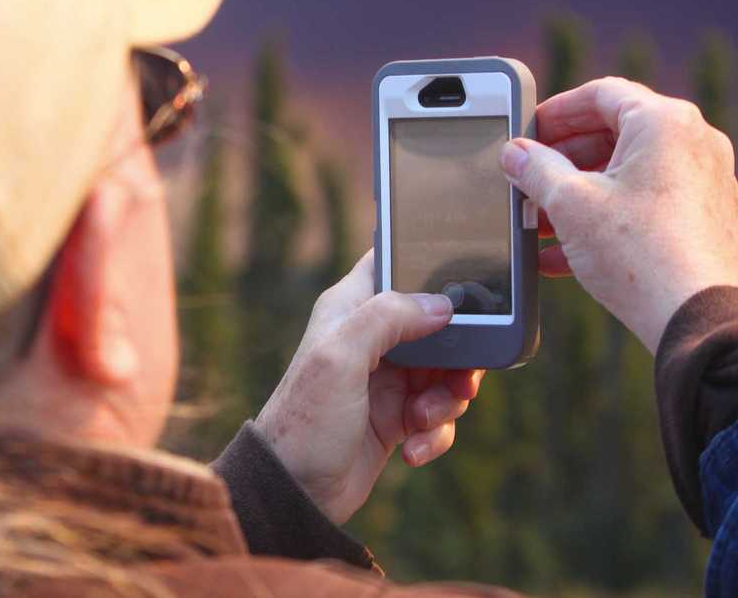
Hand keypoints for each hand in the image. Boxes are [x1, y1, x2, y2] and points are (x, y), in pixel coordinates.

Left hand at [253, 251, 484, 524]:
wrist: (294, 493)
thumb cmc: (305, 421)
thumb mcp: (339, 357)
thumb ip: (387, 317)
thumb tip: (441, 303)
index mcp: (350, 308)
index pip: (394, 263)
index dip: (430, 265)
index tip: (461, 289)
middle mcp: (371, 337)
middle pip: (439, 323)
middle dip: (458, 354)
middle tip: (459, 380)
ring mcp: (388, 378)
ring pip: (447, 371)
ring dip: (447, 400)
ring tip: (420, 421)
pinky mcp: (397, 416)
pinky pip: (439, 414)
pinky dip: (437, 433)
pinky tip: (413, 451)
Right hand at [500, 77, 737, 352]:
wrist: (695, 316)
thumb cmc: (640, 255)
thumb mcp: (568, 204)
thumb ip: (534, 169)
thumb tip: (514, 153)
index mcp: (664, 122)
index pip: (601, 94)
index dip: (556, 111)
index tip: (528, 131)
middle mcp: (693, 143)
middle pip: (614, 133)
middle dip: (563, 158)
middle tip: (529, 176)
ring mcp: (704, 181)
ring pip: (627, 172)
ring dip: (579, 192)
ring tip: (542, 220)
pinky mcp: (703, 218)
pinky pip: (645, 203)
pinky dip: (605, 216)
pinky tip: (566, 251)